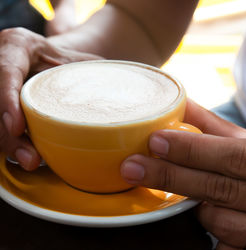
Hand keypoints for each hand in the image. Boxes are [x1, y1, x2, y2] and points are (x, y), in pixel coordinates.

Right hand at [0, 27, 101, 170]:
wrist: (58, 63)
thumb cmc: (71, 61)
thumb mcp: (82, 59)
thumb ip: (94, 69)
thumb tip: (126, 87)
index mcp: (19, 46)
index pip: (6, 71)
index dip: (7, 100)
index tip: (18, 128)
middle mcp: (4, 67)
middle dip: (10, 135)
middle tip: (31, 158)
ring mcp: (4, 89)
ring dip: (12, 144)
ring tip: (31, 161)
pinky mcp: (8, 106)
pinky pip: (6, 126)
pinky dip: (17, 143)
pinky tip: (30, 156)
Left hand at [121, 100, 245, 249]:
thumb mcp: (242, 143)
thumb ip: (210, 125)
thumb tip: (179, 103)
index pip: (229, 154)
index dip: (191, 149)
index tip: (155, 140)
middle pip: (215, 188)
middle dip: (170, 177)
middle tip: (131, 167)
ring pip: (216, 220)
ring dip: (193, 205)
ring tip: (185, 191)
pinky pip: (222, 244)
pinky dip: (209, 230)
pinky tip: (204, 213)